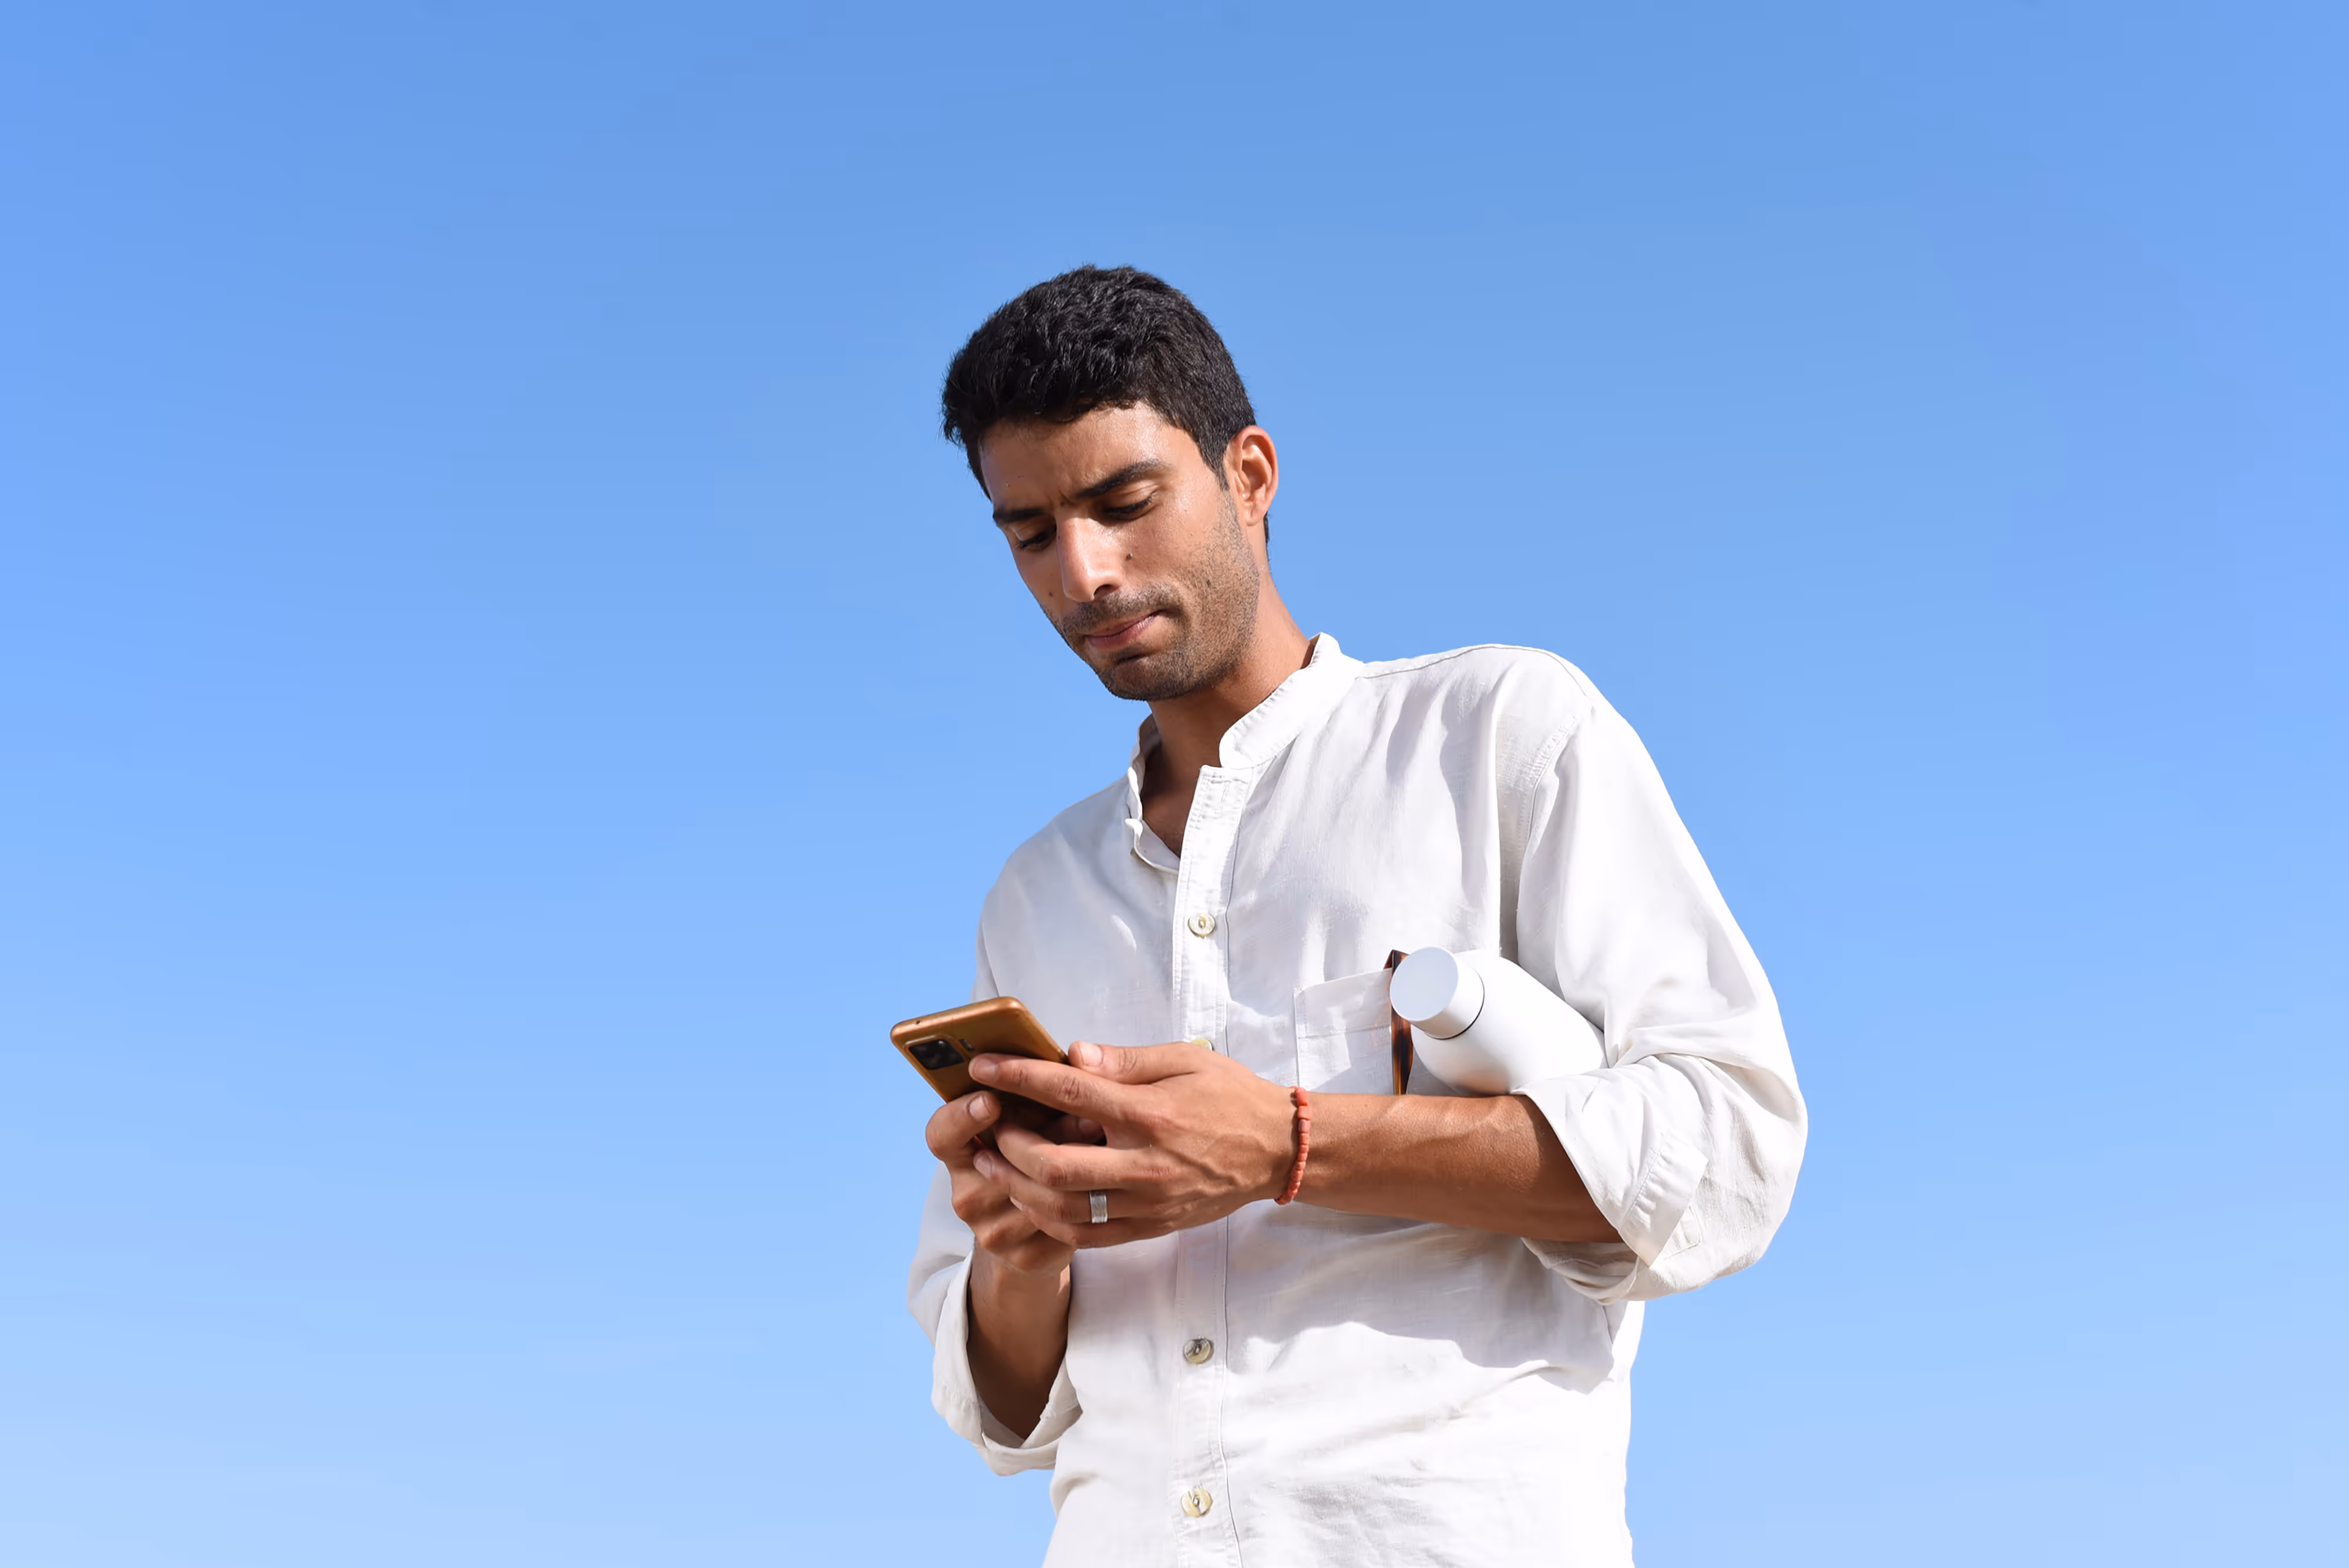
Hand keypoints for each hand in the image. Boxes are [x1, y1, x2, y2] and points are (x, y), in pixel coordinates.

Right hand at [923, 1091, 1103, 1276]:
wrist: (1045, 1223)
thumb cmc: (1043, 1146)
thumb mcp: (1039, 1111)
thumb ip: (1052, 1084)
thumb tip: (1080, 1056)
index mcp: (960, 1150)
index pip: (941, 1134)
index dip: (960, 1116)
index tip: (990, 1099)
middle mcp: (967, 1192)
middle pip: (995, 1164)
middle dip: (1042, 1137)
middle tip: (1087, 1118)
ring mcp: (992, 1229)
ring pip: (1033, 1195)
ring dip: (1072, 1168)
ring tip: (1107, 1144)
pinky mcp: (1024, 1257)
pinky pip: (1058, 1226)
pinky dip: (1084, 1202)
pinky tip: (1108, 1183)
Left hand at [968, 1040, 1296, 1246]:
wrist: (1278, 1150)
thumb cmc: (1228, 1095)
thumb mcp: (1184, 1060)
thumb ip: (1125, 1061)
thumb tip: (1071, 1052)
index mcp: (1152, 1113)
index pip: (1071, 1093)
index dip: (1019, 1078)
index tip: (983, 1065)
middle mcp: (1147, 1163)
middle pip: (1054, 1165)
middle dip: (1008, 1145)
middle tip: (987, 1124)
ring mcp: (1148, 1202)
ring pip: (1064, 1209)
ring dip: (1018, 1187)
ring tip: (993, 1164)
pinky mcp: (1152, 1227)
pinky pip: (1087, 1235)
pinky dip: (1049, 1219)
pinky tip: (1031, 1197)